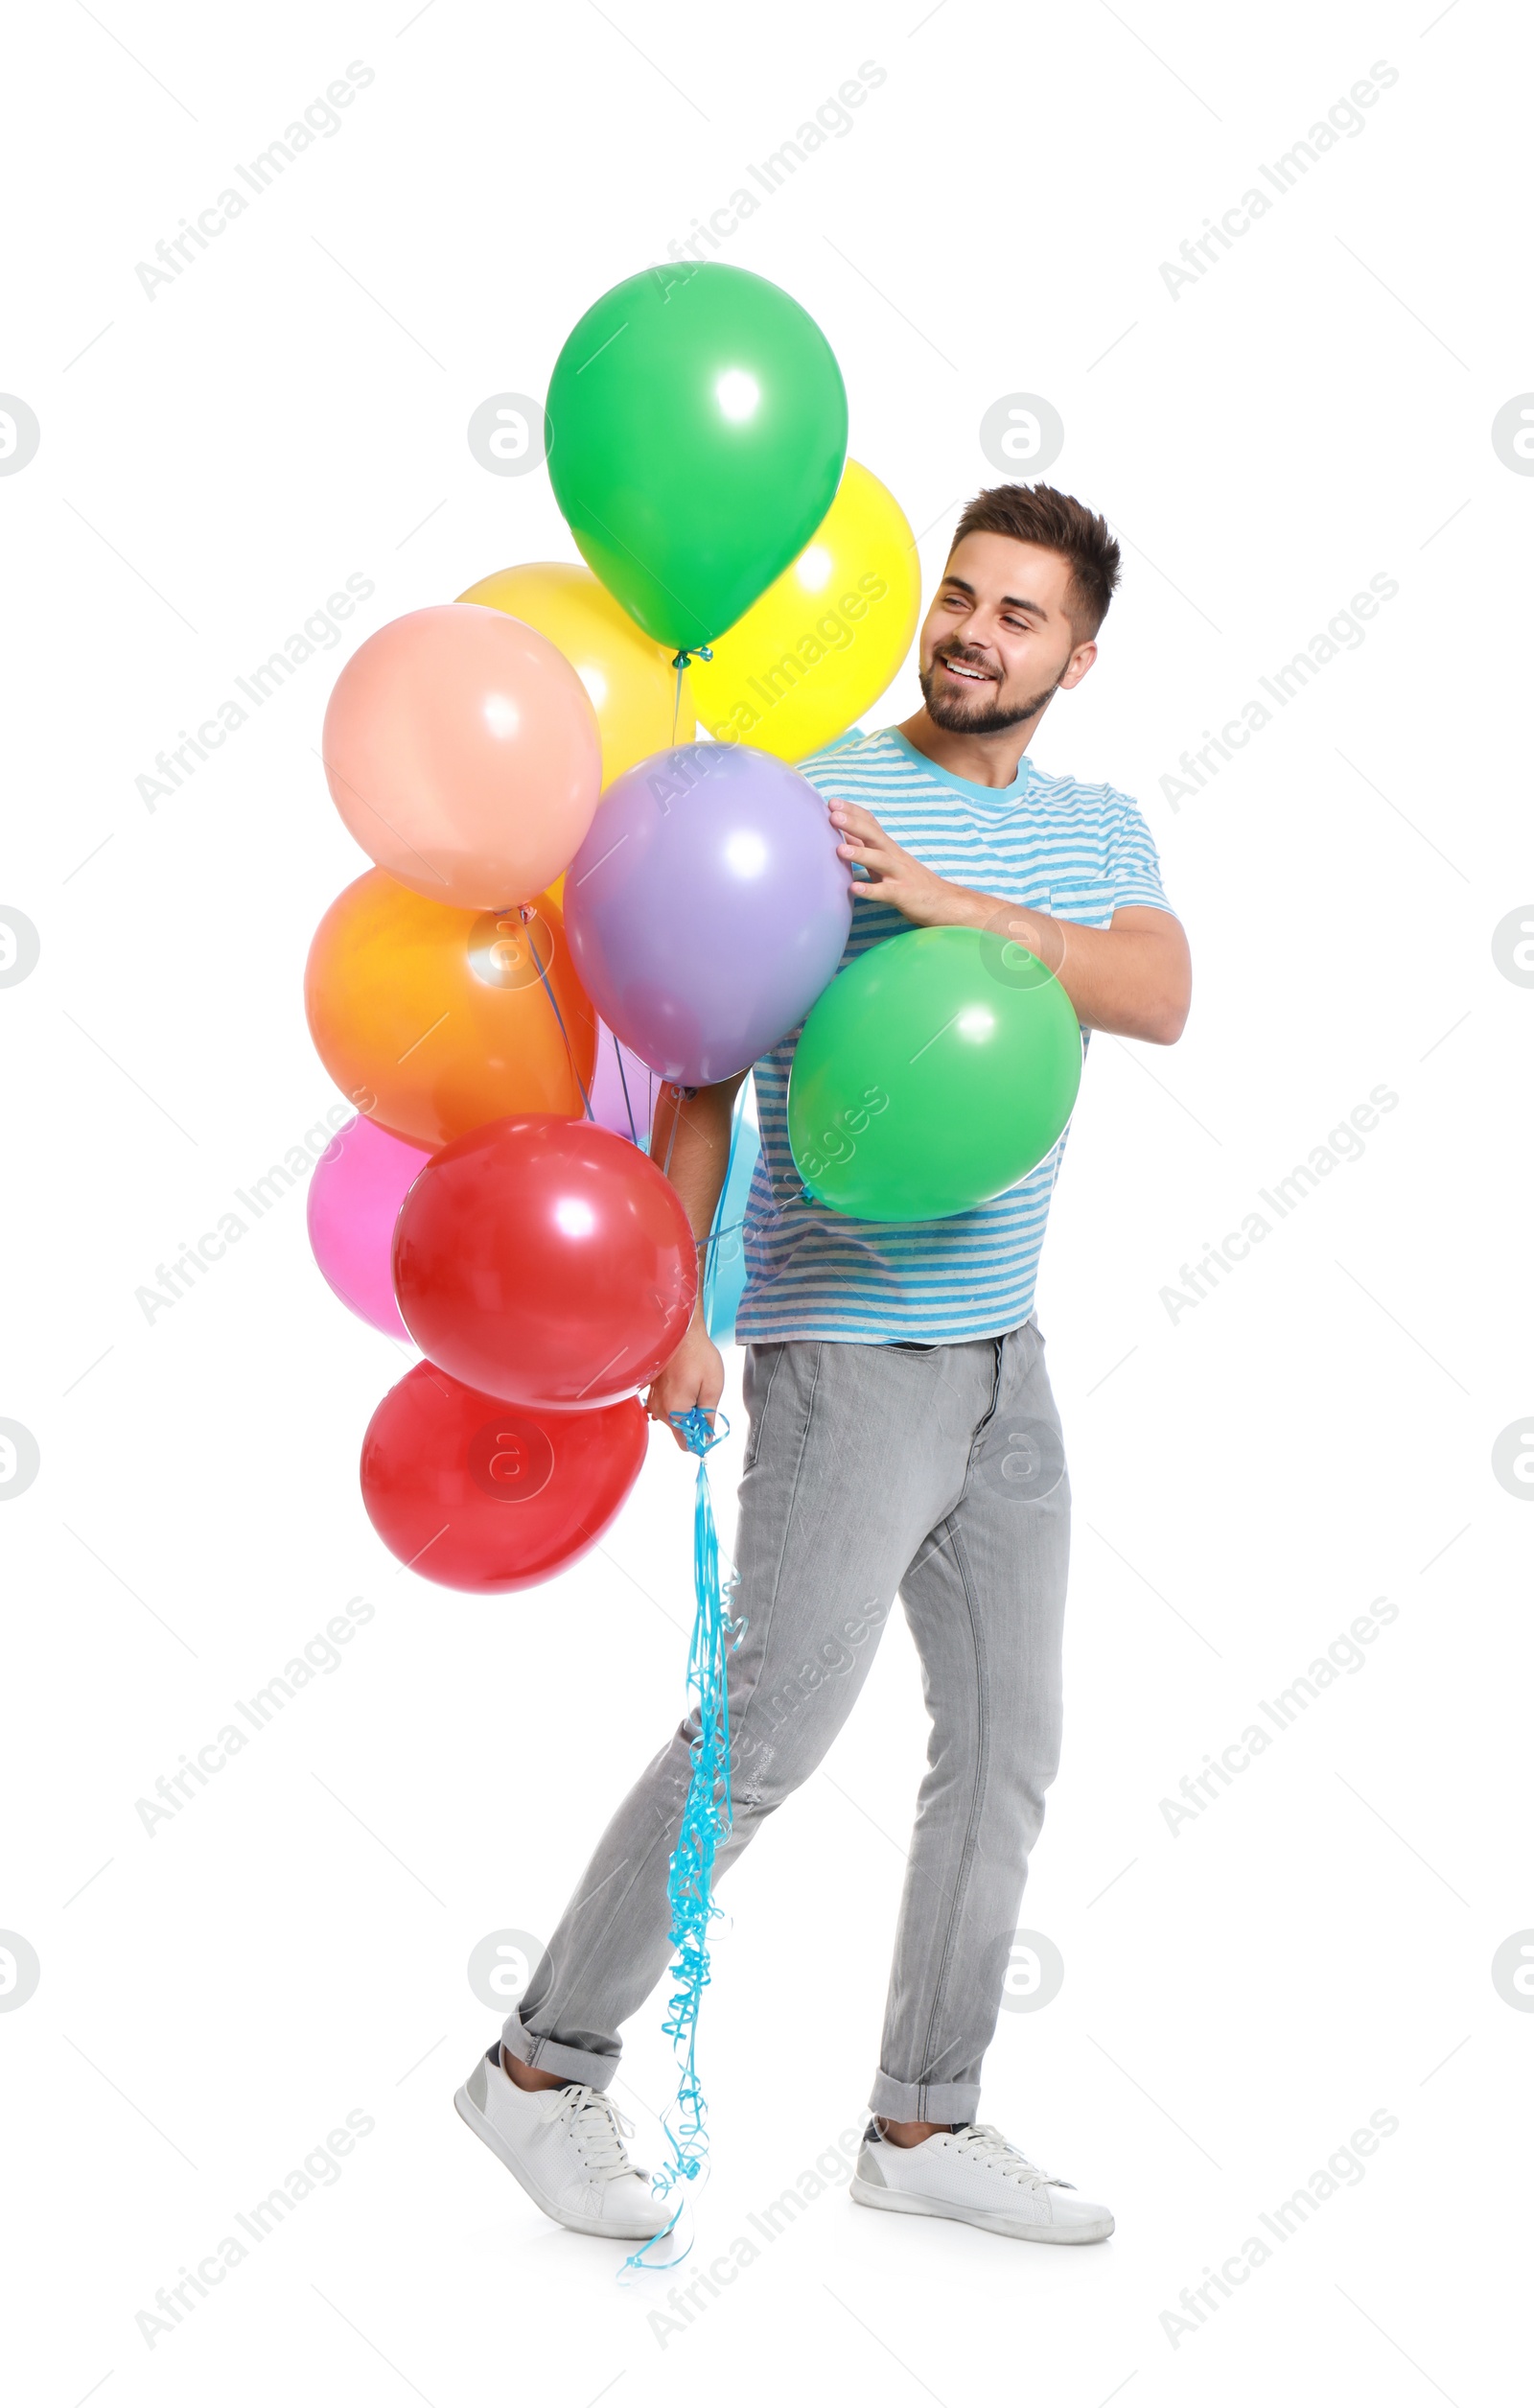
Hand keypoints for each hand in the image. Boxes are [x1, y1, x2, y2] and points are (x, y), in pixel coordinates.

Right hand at [644, 1315, 725, 1451]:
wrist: (681, 1332)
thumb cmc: (698, 1355)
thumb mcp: (712, 1387)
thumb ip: (708, 1416)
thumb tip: (706, 1439)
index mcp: (675, 1411)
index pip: (686, 1443)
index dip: (700, 1438)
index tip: (709, 1424)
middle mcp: (660, 1410)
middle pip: (680, 1431)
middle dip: (694, 1421)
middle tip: (704, 1397)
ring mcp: (653, 1400)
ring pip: (673, 1419)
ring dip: (685, 1410)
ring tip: (694, 1386)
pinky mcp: (652, 1391)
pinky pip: (666, 1407)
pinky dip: (677, 1402)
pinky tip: (685, 1384)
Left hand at [827, 798, 953, 925]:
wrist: (943, 901)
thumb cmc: (909, 880)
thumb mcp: (886, 860)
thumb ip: (865, 847)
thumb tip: (843, 834)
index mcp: (888, 847)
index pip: (871, 823)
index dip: (853, 811)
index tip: (832, 802)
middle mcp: (894, 856)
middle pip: (874, 835)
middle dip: (854, 824)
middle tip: (833, 815)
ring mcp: (899, 875)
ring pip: (880, 861)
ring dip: (860, 854)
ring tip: (840, 850)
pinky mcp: (903, 895)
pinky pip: (885, 892)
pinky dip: (870, 890)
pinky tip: (854, 889)